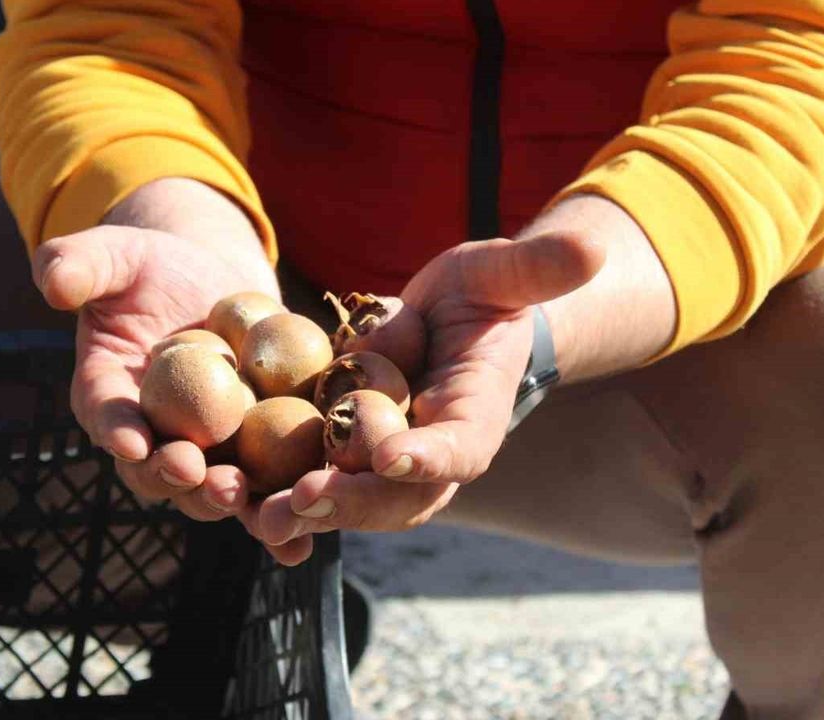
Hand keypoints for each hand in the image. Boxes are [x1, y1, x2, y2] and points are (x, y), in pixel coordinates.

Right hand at [32, 180, 292, 529]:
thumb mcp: (115, 255)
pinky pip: (269, 488)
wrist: (209, 279)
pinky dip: (283, 516)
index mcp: (110, 395)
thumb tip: (51, 280)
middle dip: (177, 478)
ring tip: (246, 499)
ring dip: (228, 502)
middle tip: (197, 473)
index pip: (106, 416)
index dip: (116, 430)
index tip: (130, 440)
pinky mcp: (259, 451)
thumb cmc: (151, 266)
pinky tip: (303, 540)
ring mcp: (208, 449)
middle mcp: (154, 435)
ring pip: (214, 489)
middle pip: (160, 470)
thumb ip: (80, 265)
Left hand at [242, 232, 604, 563]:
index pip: (460, 447)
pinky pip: (311, 484)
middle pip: (395, 495)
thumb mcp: (503, 272)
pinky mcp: (342, 457)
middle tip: (305, 497)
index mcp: (474, 417)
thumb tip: (591, 249)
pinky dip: (276, 496)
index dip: (429, 457)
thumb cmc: (484, 295)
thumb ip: (537, 268)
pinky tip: (232, 497)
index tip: (393, 456)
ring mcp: (383, 466)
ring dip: (306, 513)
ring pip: (348, 501)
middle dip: (352, 500)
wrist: (450, 322)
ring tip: (260, 515)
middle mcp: (429, 457)